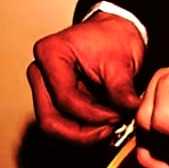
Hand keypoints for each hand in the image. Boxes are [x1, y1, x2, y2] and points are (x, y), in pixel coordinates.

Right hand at [28, 13, 145, 143]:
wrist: (116, 32)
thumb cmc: (114, 37)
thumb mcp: (122, 61)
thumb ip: (122, 90)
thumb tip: (128, 112)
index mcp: (50, 53)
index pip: (65, 98)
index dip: (92, 115)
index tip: (117, 116)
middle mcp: (40, 72)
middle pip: (49, 119)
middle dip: (81, 132)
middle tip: (109, 131)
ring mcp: (43, 87)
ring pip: (52, 127)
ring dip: (81, 135)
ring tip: (108, 129)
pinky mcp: (52, 100)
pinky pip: (60, 125)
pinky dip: (81, 132)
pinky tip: (102, 127)